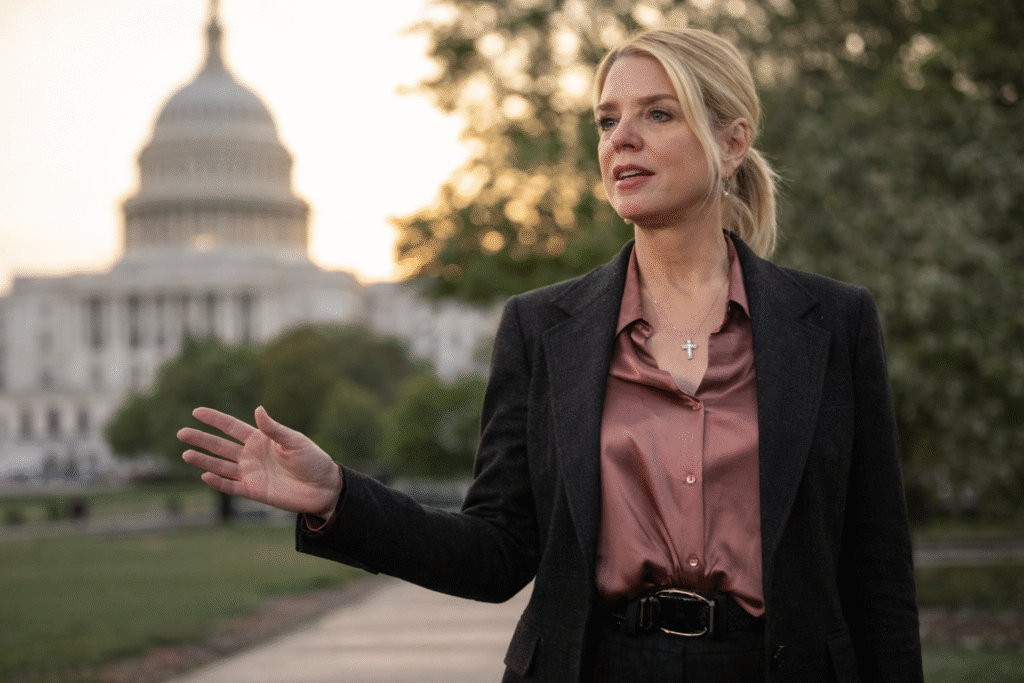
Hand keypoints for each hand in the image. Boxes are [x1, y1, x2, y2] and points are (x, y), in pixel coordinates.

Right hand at [178, 406, 342, 517]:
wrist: (323, 487)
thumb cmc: (312, 460)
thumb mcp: (295, 441)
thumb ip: (274, 429)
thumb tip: (258, 409)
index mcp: (261, 439)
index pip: (232, 427)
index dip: (214, 419)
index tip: (196, 411)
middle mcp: (252, 455)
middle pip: (221, 446)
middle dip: (201, 439)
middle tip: (181, 433)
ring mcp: (251, 473)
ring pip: (221, 466)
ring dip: (204, 461)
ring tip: (185, 455)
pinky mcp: (254, 491)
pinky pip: (231, 487)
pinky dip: (218, 482)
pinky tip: (205, 475)